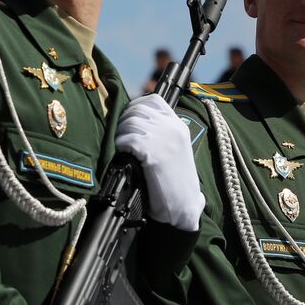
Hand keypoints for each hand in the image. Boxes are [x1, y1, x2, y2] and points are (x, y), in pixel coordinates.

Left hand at [113, 95, 204, 231]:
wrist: (184, 205)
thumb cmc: (176, 181)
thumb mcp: (176, 149)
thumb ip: (161, 133)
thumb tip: (135, 121)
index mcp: (179, 126)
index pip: (153, 100)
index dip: (135, 106)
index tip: (129, 118)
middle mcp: (172, 128)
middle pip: (137, 109)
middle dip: (124, 120)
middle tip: (122, 136)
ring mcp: (163, 139)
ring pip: (129, 122)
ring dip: (121, 134)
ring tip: (124, 147)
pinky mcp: (153, 153)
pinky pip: (127, 139)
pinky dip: (121, 145)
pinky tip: (125, 154)